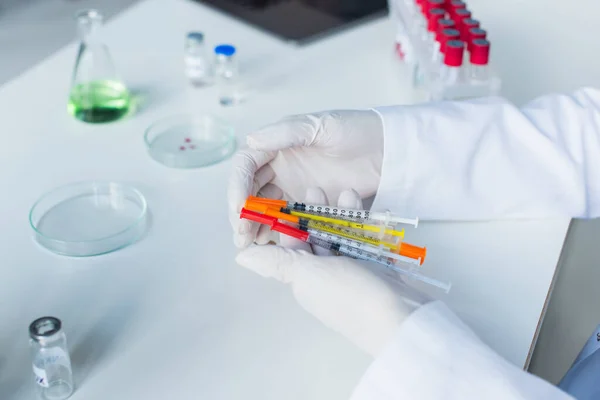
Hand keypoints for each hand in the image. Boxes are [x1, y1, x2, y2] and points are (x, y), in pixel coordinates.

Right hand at [228, 110, 383, 247]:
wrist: (388, 149)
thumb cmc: (355, 130)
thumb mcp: (319, 125)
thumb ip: (286, 132)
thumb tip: (251, 139)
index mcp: (276, 146)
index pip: (245, 167)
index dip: (237, 187)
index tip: (239, 208)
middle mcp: (279, 168)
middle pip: (249, 192)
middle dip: (242, 214)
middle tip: (242, 236)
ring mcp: (294, 187)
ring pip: (264, 209)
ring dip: (254, 226)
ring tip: (251, 245)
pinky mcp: (309, 205)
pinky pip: (286, 220)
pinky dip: (275, 232)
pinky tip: (270, 244)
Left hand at [236, 188, 426, 356]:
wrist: (402, 320)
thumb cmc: (350, 296)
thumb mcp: (308, 275)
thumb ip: (276, 262)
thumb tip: (240, 259)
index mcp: (305, 278)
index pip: (292, 245)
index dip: (290, 221)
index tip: (291, 196)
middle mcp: (327, 276)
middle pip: (319, 238)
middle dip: (317, 213)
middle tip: (318, 190)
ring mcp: (355, 274)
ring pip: (345, 238)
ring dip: (345, 216)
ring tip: (349, 193)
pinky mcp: (379, 271)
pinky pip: (371, 244)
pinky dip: (371, 228)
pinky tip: (376, 212)